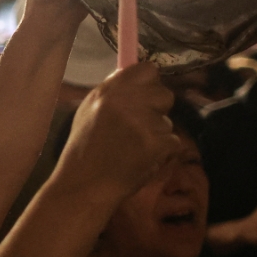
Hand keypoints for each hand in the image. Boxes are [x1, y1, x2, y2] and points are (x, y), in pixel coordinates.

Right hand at [55, 62, 177, 201]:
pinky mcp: (157, 143)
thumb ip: (112, 93)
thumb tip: (130, 74)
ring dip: (157, 135)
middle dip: (157, 110)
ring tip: (134, 150)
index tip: (144, 95)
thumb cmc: (84, 152)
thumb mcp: (88, 112)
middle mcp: (127, 102)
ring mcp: (144, 122)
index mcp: (109, 91)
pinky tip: (141, 160)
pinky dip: (161, 153)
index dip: (149, 83)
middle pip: (164, 93)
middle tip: (140, 128)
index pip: (147, 70)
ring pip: (167, 121)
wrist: (85, 186)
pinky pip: (172, 142)